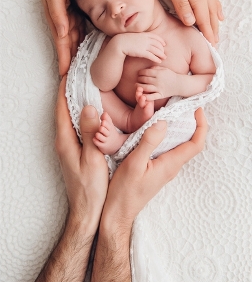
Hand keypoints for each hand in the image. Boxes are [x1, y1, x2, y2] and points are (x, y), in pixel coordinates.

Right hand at [41, 0, 84, 75]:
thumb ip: (58, 12)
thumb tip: (63, 32)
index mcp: (57, 16)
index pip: (61, 42)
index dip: (64, 58)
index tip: (65, 74)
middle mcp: (63, 18)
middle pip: (68, 44)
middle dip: (71, 61)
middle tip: (75, 78)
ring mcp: (69, 14)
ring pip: (75, 39)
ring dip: (77, 53)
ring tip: (83, 69)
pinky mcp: (75, 10)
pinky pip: (80, 29)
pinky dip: (83, 40)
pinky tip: (90, 48)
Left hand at [54, 77, 108, 229]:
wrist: (87, 212)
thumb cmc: (91, 189)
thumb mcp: (93, 158)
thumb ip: (90, 132)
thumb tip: (87, 107)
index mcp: (65, 140)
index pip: (61, 106)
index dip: (65, 87)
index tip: (71, 68)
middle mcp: (63, 141)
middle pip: (64, 108)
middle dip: (71, 89)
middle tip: (79, 70)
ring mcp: (68, 146)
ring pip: (70, 117)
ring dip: (77, 101)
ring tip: (87, 83)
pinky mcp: (75, 152)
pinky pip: (77, 126)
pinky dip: (83, 114)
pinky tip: (93, 111)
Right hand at [102, 108, 205, 227]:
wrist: (117, 211)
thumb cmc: (124, 190)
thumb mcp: (134, 163)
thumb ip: (149, 142)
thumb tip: (162, 122)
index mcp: (169, 164)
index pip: (195, 143)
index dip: (201, 125)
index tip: (196, 109)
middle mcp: (170, 166)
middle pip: (189, 143)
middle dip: (190, 123)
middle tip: (181, 106)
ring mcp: (162, 169)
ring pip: (176, 146)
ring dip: (176, 129)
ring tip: (166, 113)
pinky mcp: (153, 169)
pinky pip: (165, 150)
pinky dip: (163, 136)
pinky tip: (151, 130)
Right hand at [111, 32, 165, 62]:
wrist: (119, 43)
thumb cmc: (125, 40)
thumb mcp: (134, 36)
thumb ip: (140, 37)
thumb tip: (143, 39)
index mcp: (144, 34)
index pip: (156, 37)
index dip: (161, 41)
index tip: (164, 44)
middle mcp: (146, 39)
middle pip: (157, 44)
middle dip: (162, 49)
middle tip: (164, 53)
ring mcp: (144, 46)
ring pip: (156, 50)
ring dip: (161, 54)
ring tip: (164, 58)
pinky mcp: (142, 52)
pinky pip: (151, 56)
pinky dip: (156, 59)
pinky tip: (158, 61)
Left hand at [136, 66, 179, 100]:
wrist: (180, 84)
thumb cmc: (171, 76)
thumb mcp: (164, 69)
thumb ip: (155, 68)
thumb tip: (147, 68)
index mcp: (159, 73)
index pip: (145, 72)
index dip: (140, 72)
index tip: (139, 73)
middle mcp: (158, 81)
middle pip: (144, 79)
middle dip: (139, 79)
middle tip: (138, 79)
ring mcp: (159, 88)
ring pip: (145, 88)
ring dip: (139, 86)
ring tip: (137, 85)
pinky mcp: (160, 95)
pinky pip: (152, 97)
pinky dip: (146, 97)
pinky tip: (141, 95)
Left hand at [151, 0, 222, 43]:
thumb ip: (180, 4)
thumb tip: (191, 21)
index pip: (202, 17)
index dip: (206, 31)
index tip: (211, 44)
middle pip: (209, 13)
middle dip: (212, 29)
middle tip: (215, 44)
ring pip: (212, 7)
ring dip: (214, 20)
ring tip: (216, 32)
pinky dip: (215, 8)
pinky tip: (217, 12)